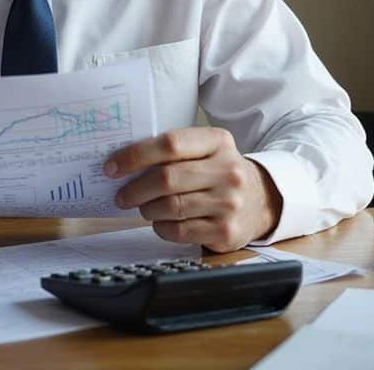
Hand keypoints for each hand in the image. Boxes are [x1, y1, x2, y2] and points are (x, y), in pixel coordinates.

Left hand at [105, 127, 281, 252]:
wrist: (261, 200)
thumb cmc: (218, 173)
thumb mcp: (205, 151)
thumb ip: (172, 152)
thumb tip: (122, 163)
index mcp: (218, 142)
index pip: (170, 144)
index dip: (135, 155)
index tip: (112, 167)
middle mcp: (227, 171)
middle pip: (167, 178)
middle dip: (135, 188)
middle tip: (121, 195)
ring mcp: (229, 203)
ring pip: (170, 207)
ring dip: (147, 209)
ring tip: (143, 207)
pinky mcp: (225, 231)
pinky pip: (178, 231)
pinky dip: (161, 227)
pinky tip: (161, 222)